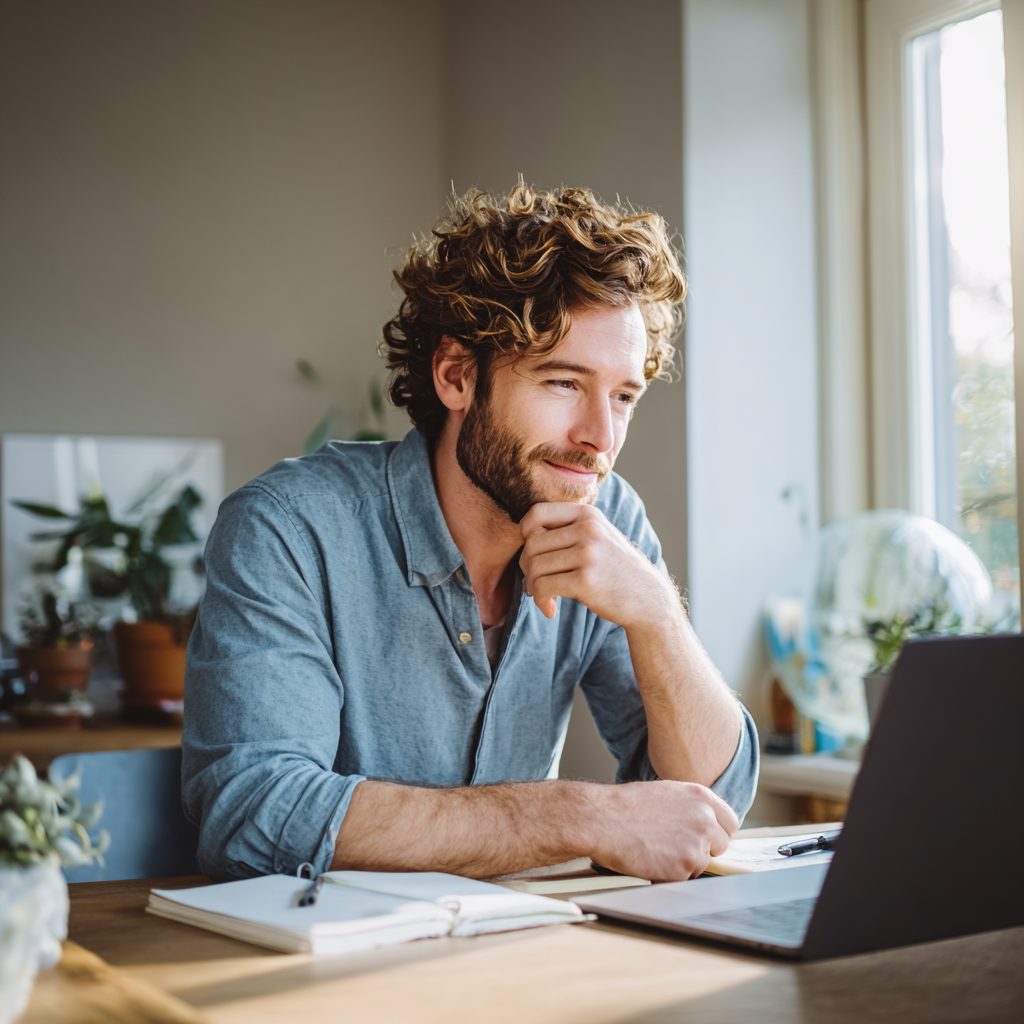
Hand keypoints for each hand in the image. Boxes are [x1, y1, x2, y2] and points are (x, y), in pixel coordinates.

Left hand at [518, 503, 669, 626]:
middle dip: (527, 567)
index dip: (525, 533)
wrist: (648, 599)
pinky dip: (541, 601)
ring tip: (544, 596)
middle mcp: (588, 529)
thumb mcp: (597, 537)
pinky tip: (550, 609)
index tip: (533, 553)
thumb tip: (524, 535)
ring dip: (533, 587)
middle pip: (531, 544)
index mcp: (588, 514)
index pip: (536, 513)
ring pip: (534, 566)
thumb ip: (567, 530)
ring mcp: (588, 553)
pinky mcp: (585, 580)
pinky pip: (543, 587)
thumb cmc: (614, 569)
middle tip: (537, 583)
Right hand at [587, 780, 738, 881]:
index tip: (708, 837)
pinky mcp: (684, 868)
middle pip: (721, 845)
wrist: (604, 820)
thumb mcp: (667, 794)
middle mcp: (705, 820)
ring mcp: (696, 845)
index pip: (730, 822)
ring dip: (685, 862)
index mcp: (701, 797)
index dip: (717, 832)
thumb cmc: (627, 806)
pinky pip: (685, 877)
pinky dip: (671, 874)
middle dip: (704, 849)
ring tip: (657, 849)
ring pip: (702, 863)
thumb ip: (692, 807)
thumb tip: (705, 823)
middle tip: (678, 846)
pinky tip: (652, 859)